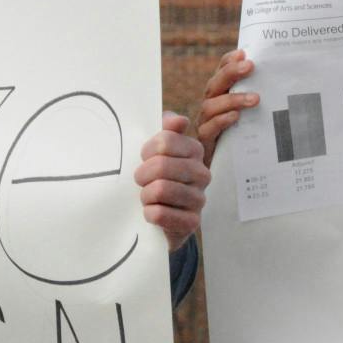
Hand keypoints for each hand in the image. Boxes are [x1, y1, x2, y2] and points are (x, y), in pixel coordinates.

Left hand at [133, 112, 207, 250]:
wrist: (160, 215)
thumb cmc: (155, 176)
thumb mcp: (156, 148)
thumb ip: (165, 128)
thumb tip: (179, 121)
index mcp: (194, 150)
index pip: (164, 141)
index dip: (146, 151)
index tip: (143, 159)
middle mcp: (202, 173)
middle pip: (161, 165)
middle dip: (142, 175)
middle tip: (141, 182)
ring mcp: (199, 198)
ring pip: (161, 189)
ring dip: (145, 195)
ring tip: (146, 198)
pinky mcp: (193, 221)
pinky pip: (162, 214)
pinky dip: (149, 214)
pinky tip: (151, 213)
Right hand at [194, 49, 257, 167]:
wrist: (225, 176)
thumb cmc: (241, 142)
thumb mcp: (252, 120)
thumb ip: (259, 102)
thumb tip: (285, 86)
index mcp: (220, 98)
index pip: (221, 74)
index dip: (228, 62)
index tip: (244, 52)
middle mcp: (210, 108)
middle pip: (215, 85)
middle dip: (231, 73)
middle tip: (250, 65)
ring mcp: (205, 124)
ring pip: (211, 106)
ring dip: (232, 99)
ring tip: (255, 98)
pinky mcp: (205, 143)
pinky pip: (209, 129)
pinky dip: (222, 120)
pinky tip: (236, 117)